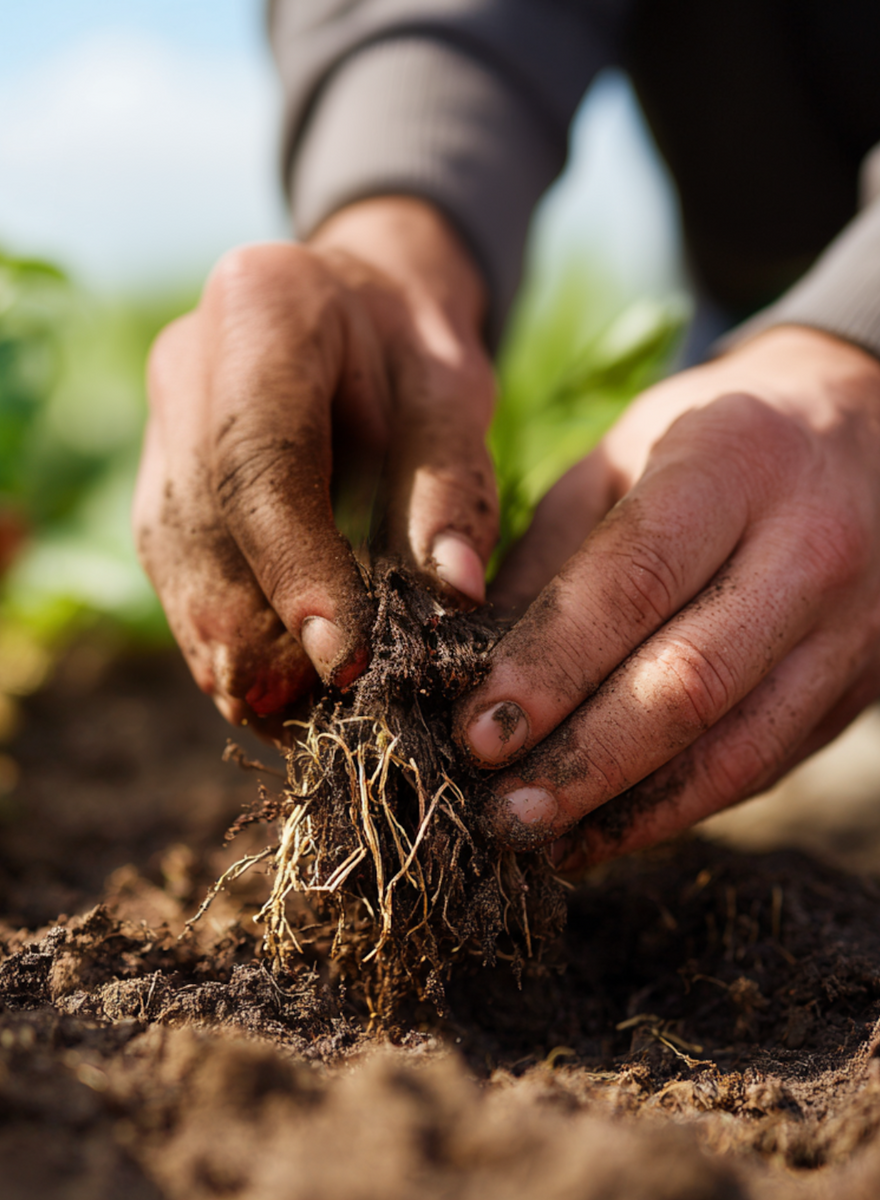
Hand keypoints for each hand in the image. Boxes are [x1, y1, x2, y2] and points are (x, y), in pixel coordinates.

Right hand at [134, 197, 498, 729]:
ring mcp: (157, 438)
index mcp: (261, 311)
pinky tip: (293, 687)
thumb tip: (453, 595)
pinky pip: (182, 592)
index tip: (350, 661)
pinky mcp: (159, 496)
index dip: (297, 571)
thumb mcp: (456, 391)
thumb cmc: (413, 351)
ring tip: (327, 715)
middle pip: (204, 536)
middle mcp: (184, 371)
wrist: (348, 315)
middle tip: (347, 715)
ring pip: (181, 578)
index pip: (260, 463)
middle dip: (268, 642)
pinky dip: (235, 650)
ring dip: (246, 661)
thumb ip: (452, 483)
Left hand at [454, 326, 879, 868]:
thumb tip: (463, 660)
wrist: (866, 437)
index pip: (633, 581)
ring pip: (733, 746)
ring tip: (537, 839)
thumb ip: (546, 555)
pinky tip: (599, 831)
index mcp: (733, 461)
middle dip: (582, 759)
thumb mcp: (616, 459)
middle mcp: (808, 546)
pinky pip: (759, 766)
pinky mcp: (855, 688)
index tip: (477, 731)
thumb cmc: (704, 446)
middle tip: (496, 809)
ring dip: (624, 807)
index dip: (551, 667)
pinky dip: (673, 809)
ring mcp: (849, 627)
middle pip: (689, 680)